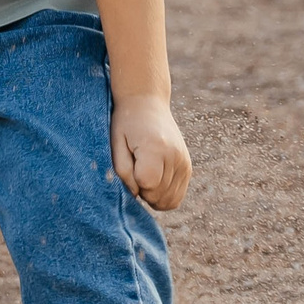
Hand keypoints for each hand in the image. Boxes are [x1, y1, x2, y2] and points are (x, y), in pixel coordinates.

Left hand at [112, 95, 191, 209]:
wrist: (146, 103)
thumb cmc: (126, 124)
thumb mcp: (116, 144)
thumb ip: (123, 172)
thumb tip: (136, 195)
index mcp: (155, 148)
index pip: (147, 184)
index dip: (134, 184)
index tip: (130, 167)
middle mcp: (175, 156)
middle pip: (158, 195)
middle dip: (143, 191)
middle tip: (135, 171)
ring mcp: (184, 162)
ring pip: (169, 200)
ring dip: (153, 196)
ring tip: (144, 176)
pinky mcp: (187, 167)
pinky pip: (177, 197)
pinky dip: (164, 195)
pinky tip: (154, 181)